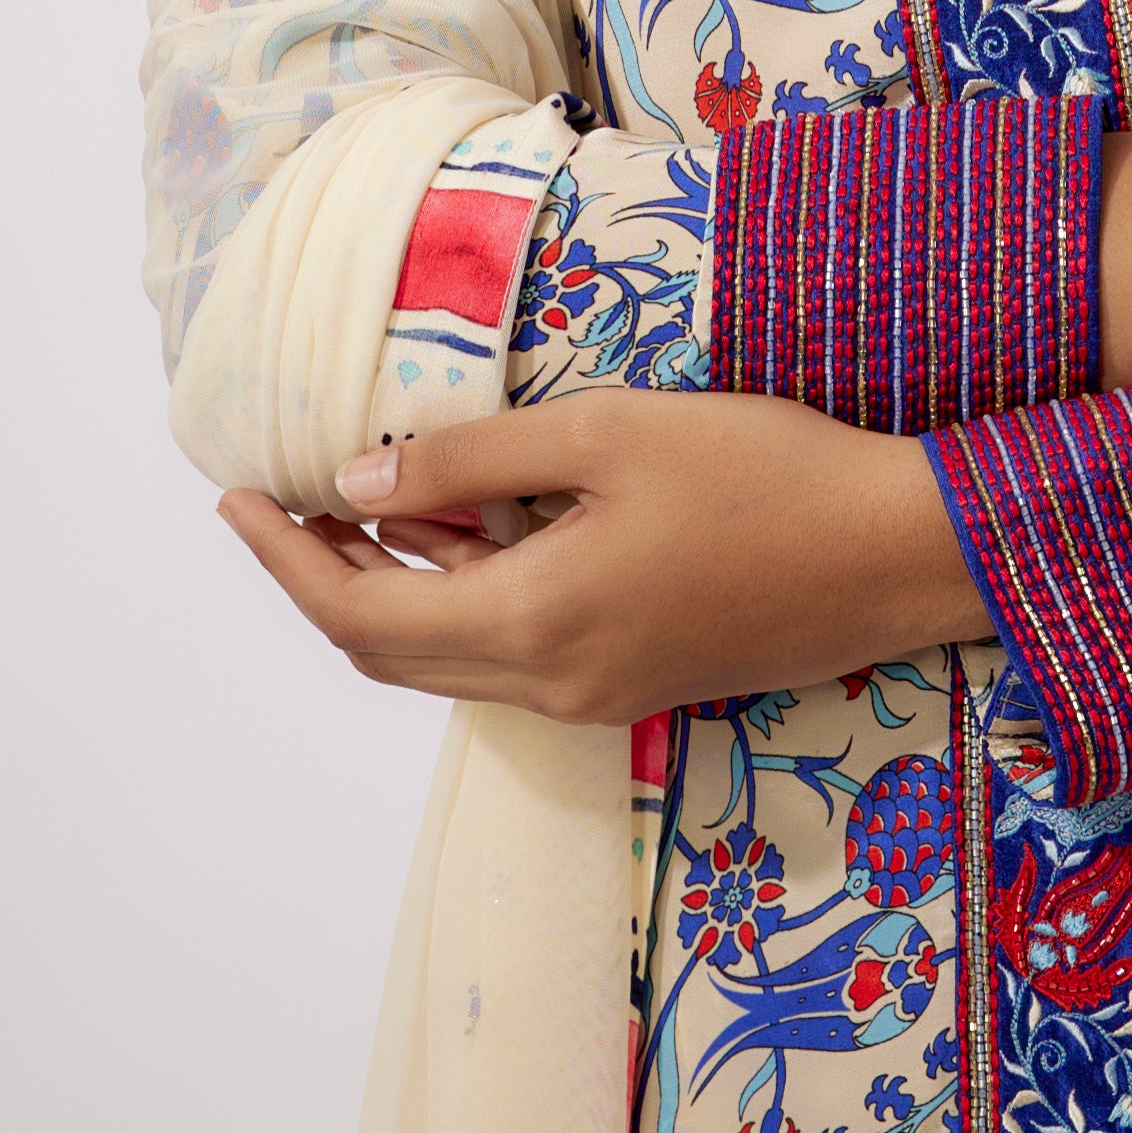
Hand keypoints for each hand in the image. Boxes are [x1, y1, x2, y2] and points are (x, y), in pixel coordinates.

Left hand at [216, 392, 990, 724]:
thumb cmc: (762, 474)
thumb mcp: (606, 437)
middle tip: (280, 500)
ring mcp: (594, 695)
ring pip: (446, 658)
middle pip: (388, 651)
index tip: (235, 496)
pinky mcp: (634, 682)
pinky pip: (507, 654)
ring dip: (388, 591)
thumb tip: (356, 480)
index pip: (358, 612)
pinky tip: (463, 532)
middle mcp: (549, 683)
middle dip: (320, 578)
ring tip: (358, 502)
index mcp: (532, 623)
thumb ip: (470, 464)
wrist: (896, 556)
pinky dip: (456, 601)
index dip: (285, 559)